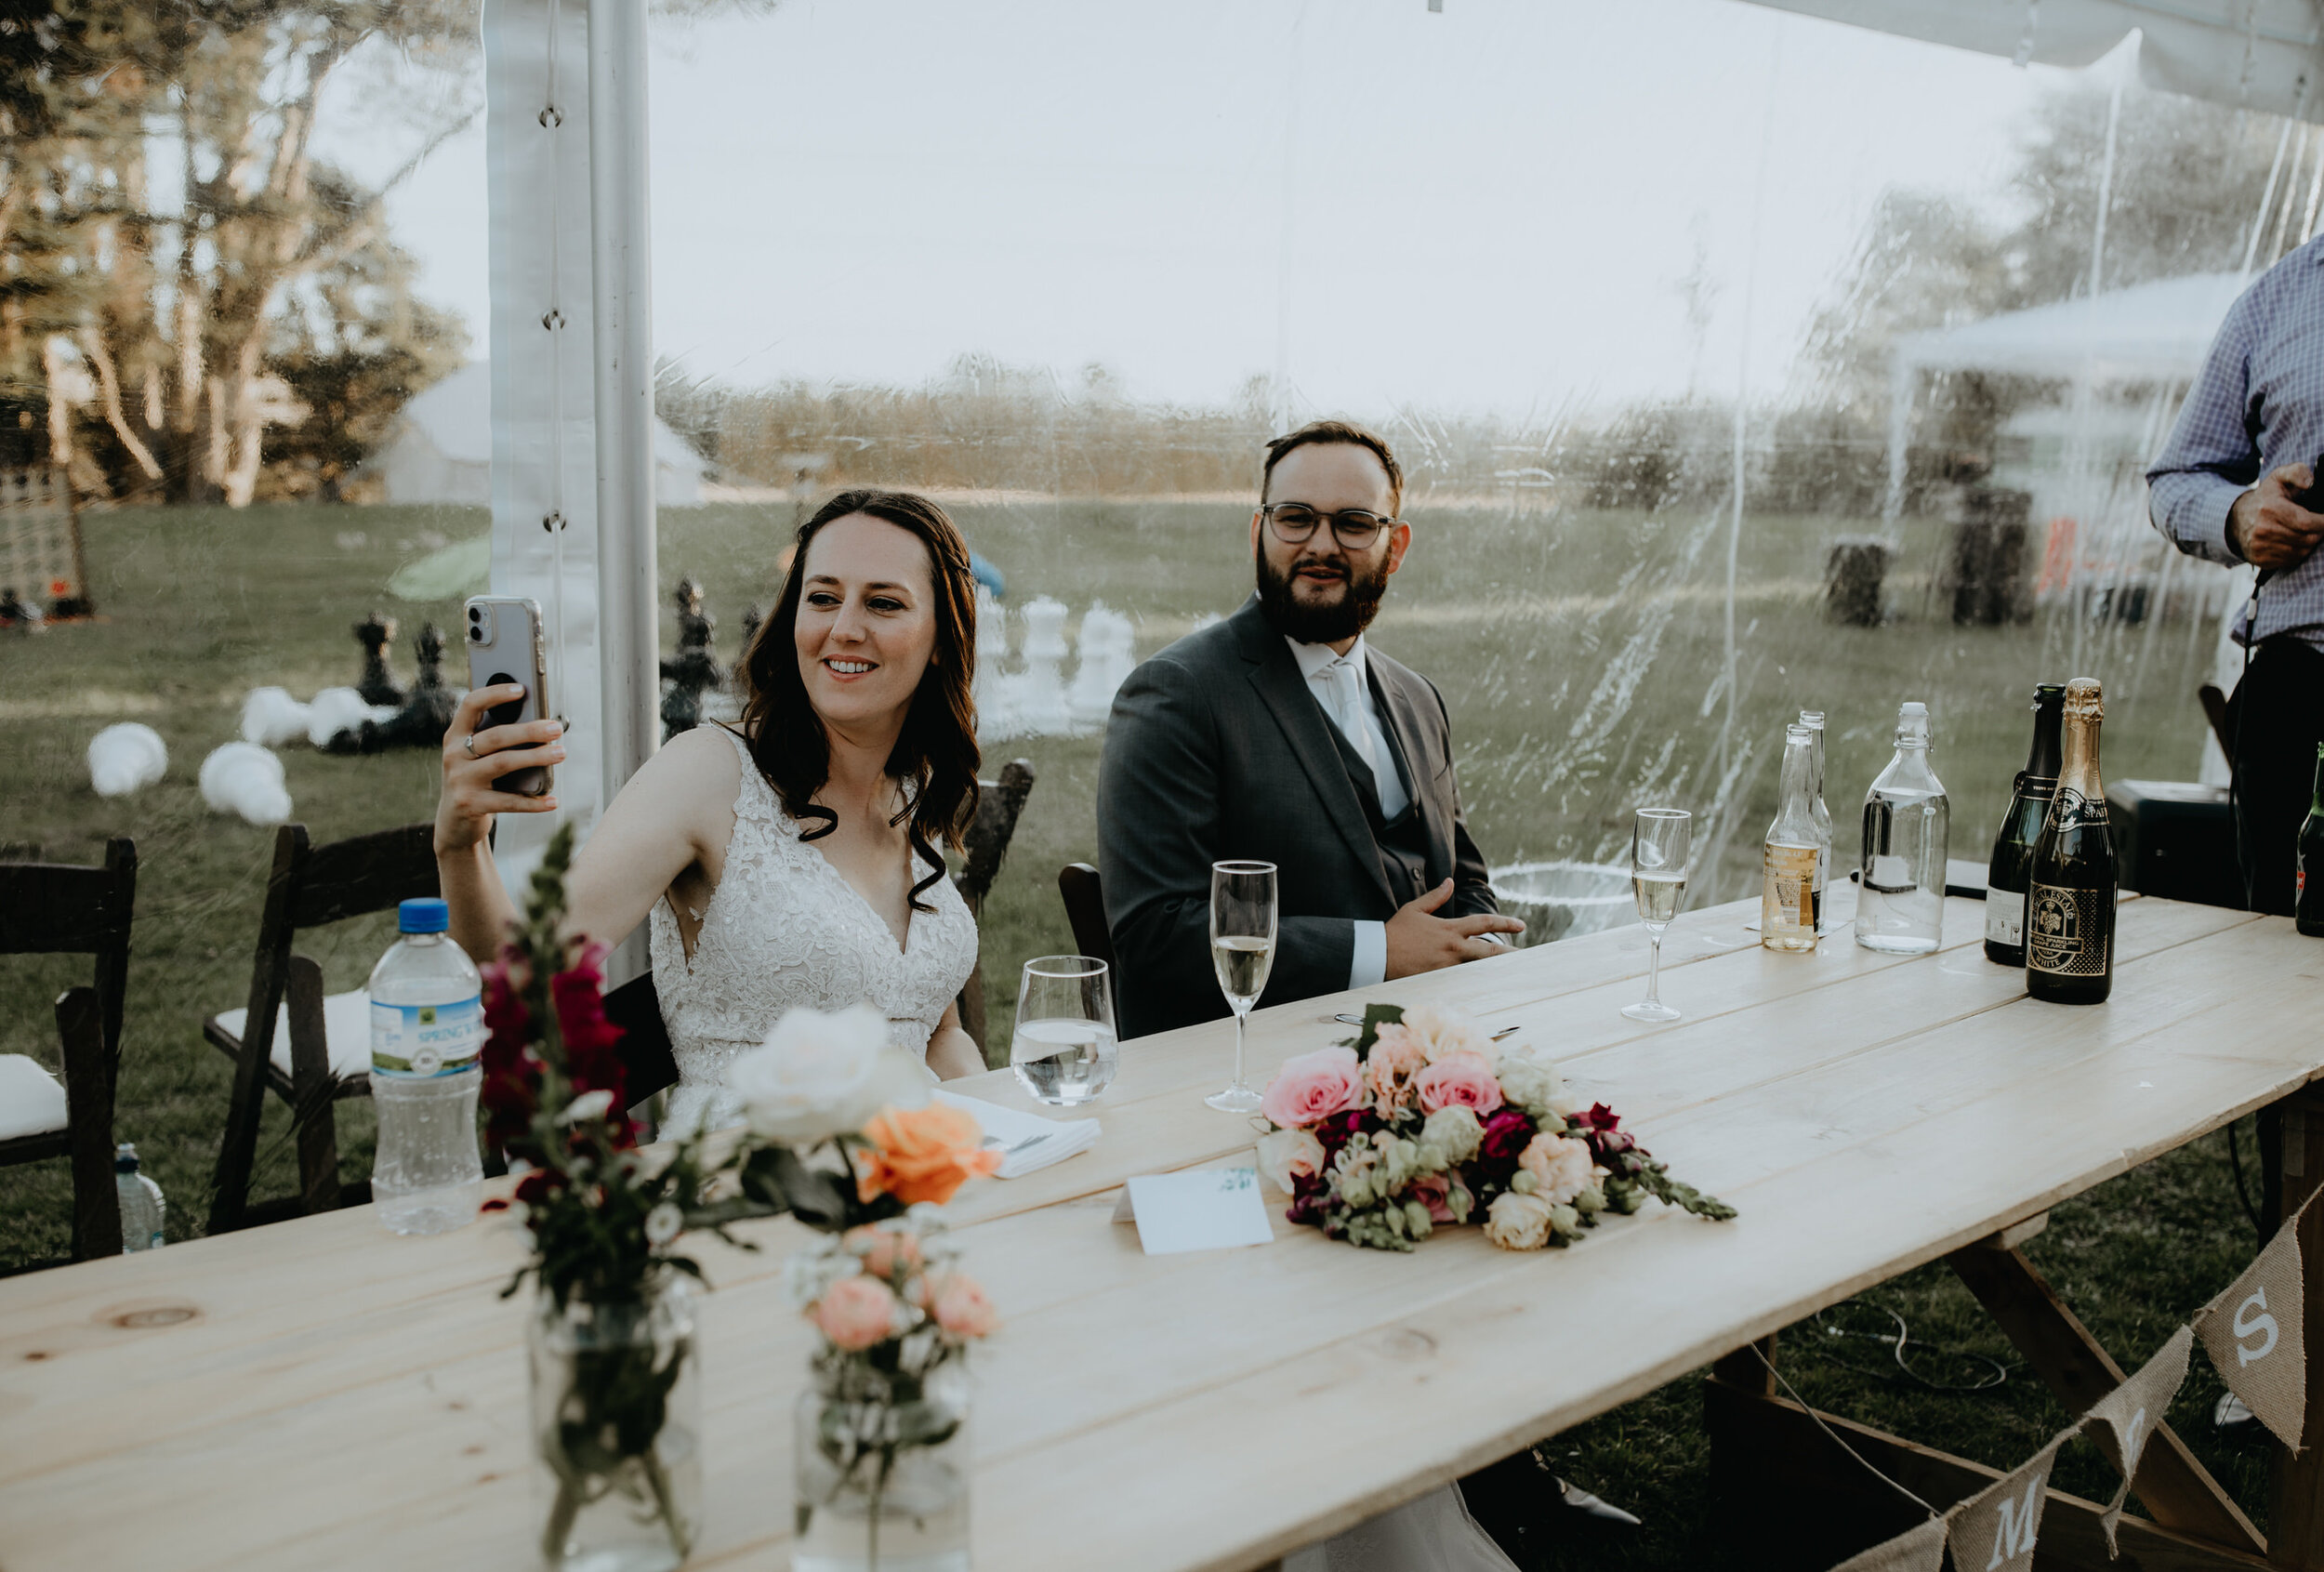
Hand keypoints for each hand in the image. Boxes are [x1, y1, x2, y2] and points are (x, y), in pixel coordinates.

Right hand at [433, 685, 562, 855]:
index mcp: (455, 735)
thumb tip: (542, 724)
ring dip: (535, 757)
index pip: (470, 705)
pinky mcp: (470, 805)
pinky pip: (508, 801)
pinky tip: (553, 800)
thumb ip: (497, 739)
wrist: (454, 823)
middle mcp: (453, 755)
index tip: (521, 689)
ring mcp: (460, 780)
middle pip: (495, 736)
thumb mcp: (477, 756)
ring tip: (561, 753)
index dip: (494, 693)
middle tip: (556, 728)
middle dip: (529, 731)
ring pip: (503, 763)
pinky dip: (533, 802)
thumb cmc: (476, 779)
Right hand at [1383, 879, 1525, 979]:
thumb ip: (1436, 897)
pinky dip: (1474, 980)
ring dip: (1495, 970)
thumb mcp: (1415, 909)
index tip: (1521, 925)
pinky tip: (1487, 986)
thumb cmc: (1396, 931)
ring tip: (1513, 972)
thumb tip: (1450, 882)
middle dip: (1510, 953)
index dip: (1505, 923)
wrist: (1378, 955)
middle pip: (1489, 951)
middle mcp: (1453, 948)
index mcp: (1450, 929)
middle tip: (1527, 956)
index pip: (1484, 923)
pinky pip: (1461, 980)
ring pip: (1478, 968)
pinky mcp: (1439, 980)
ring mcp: (1447, 967)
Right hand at [2228, 464, 2323, 570]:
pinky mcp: (2260, 559)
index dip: (2322, 523)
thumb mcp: (2280, 477)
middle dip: (2318, 533)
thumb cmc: (2266, 497)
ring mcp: (2260, 546)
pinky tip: (2295, 542)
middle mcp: (2263, 530)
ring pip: (2301, 552)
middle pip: (2306, 539)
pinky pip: (2290, 560)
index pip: (2306, 523)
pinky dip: (2298, 552)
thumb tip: (2311, 484)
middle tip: (2318, 526)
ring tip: (2307, 533)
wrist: (2237, 518)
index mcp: (2270, 509)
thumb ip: (2298, 473)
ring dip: (2309, 543)